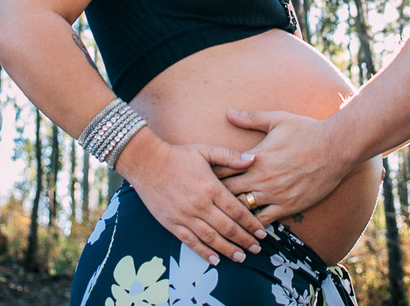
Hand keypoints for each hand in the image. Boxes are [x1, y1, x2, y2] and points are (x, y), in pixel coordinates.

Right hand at [117, 131, 266, 264]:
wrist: (147, 162)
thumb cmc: (178, 155)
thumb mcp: (206, 150)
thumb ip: (230, 156)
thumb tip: (253, 159)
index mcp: (211, 188)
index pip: (237, 211)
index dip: (251, 224)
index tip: (262, 232)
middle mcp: (200, 205)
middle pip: (228, 228)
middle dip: (245, 240)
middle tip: (257, 249)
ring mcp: (185, 216)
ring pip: (211, 238)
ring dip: (228, 250)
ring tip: (241, 257)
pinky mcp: (172, 223)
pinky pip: (191, 242)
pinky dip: (204, 252)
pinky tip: (215, 260)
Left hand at [220, 109, 350, 225]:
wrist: (335, 148)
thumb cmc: (306, 131)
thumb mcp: (277, 119)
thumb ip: (250, 118)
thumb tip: (228, 112)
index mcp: (255, 158)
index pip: (221, 169)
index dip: (209, 173)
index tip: (203, 174)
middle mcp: (261, 179)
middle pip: (226, 192)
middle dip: (215, 194)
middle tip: (207, 197)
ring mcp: (274, 195)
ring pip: (242, 209)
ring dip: (232, 210)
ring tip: (222, 213)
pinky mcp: (288, 207)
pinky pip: (264, 221)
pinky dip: (253, 223)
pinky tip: (247, 224)